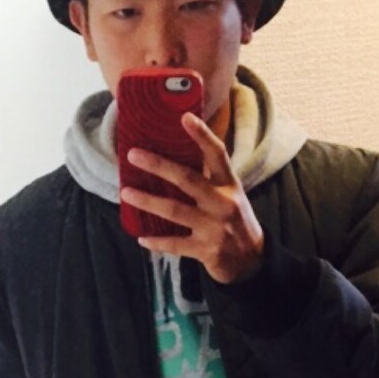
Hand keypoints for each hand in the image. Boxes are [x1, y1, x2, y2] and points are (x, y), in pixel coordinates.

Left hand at [121, 113, 264, 284]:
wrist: (252, 260)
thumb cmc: (235, 221)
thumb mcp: (230, 195)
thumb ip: (209, 178)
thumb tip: (175, 155)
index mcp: (229, 185)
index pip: (217, 154)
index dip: (202, 135)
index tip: (185, 117)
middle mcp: (222, 203)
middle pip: (187, 179)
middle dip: (158, 165)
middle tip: (133, 155)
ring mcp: (214, 228)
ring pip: (174, 211)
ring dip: (148, 201)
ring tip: (126, 193)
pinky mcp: (206, 250)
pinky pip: (175, 244)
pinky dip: (157, 242)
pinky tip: (142, 238)